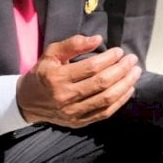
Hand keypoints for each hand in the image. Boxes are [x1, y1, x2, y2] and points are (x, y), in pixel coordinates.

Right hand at [16, 35, 141, 127]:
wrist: (28, 102)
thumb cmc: (43, 73)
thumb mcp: (51, 53)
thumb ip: (73, 44)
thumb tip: (97, 39)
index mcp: (56, 78)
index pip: (90, 67)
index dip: (109, 59)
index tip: (120, 52)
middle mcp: (65, 97)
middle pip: (101, 83)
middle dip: (121, 70)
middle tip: (132, 60)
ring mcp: (72, 112)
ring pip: (106, 99)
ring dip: (125, 85)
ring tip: (135, 73)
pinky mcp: (79, 122)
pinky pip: (104, 113)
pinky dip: (120, 101)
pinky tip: (128, 89)